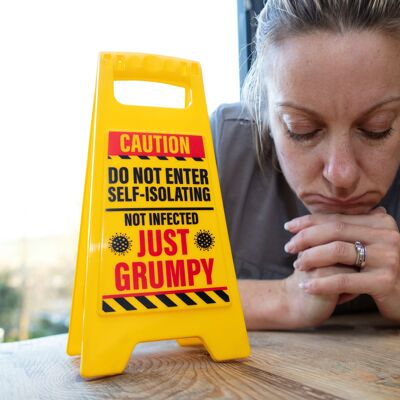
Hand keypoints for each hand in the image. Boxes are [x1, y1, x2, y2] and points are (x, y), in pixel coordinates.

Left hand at [284, 207, 399, 320]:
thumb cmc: (383, 270)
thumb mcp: (370, 246)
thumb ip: (349, 231)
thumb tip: (312, 221)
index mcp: (381, 223)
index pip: (337, 218)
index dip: (309, 221)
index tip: (289, 227)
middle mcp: (387, 235)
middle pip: (334, 231)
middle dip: (306, 237)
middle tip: (288, 247)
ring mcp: (388, 258)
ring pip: (337, 251)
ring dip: (310, 257)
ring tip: (297, 265)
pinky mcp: (385, 281)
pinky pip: (343, 280)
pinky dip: (321, 283)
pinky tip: (306, 286)